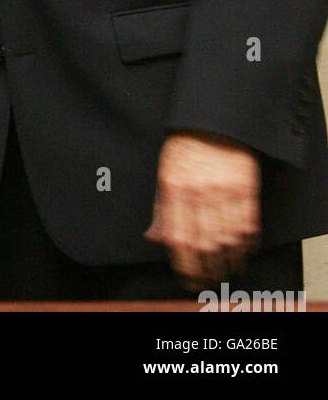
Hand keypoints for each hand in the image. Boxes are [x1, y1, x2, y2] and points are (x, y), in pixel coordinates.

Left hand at [144, 132, 260, 289]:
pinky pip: (248, 225)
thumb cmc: (185, 146)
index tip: (187, 278)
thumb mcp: (164, 172)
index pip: (177, 238)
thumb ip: (160, 208)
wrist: (214, 119)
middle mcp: (198, 191)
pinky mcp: (246, 187)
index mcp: (173, 187)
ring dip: (228, 261)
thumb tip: (152, 238)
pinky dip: (246, 243)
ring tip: (226, 269)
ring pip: (227, 240)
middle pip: (204, 244)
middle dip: (206, 269)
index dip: (183, 264)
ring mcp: (224, 190)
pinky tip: (242, 250)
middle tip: (208, 279)